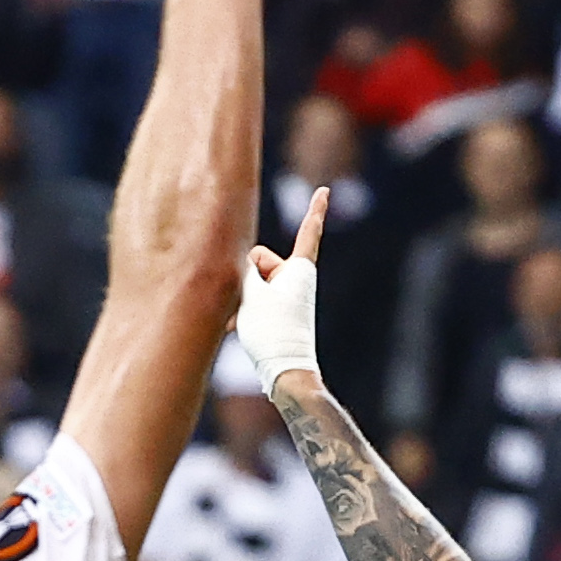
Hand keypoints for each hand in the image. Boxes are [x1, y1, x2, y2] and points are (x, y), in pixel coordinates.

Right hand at [236, 191, 327, 388]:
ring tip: (242, 320)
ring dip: (242, 298)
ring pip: (255, 284)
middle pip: (262, 260)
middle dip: (247, 276)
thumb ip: (243, 270)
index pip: (308, 230)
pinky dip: (245, 311)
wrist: (285, 371)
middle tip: (247, 301)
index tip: (325, 189)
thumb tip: (242, 266)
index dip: (315, 209)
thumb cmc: (272, 330)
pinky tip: (235, 329)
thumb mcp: (250, 294)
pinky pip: (256, 302)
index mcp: (299, 268)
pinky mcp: (280, 314)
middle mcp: (296, 280)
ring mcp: (288, 297)